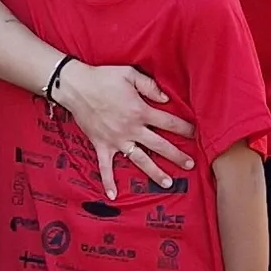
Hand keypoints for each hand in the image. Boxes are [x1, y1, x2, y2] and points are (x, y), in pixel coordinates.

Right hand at [58, 63, 192, 197]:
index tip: (195, 134)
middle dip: (176, 155)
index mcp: (140, 111)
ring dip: (154, 172)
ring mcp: (116, 140)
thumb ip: (150, 86)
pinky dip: (108, 181)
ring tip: (167, 183)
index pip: (168, 122)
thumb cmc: (103, 77)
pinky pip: (105, 167)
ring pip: (140, 160)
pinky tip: (113, 195)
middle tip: (190, 165)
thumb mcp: (130, 74)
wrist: (76, 87)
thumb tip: (165, 98)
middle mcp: (131, 129)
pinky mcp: (101, 145)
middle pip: (159, 145)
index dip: (183, 128)